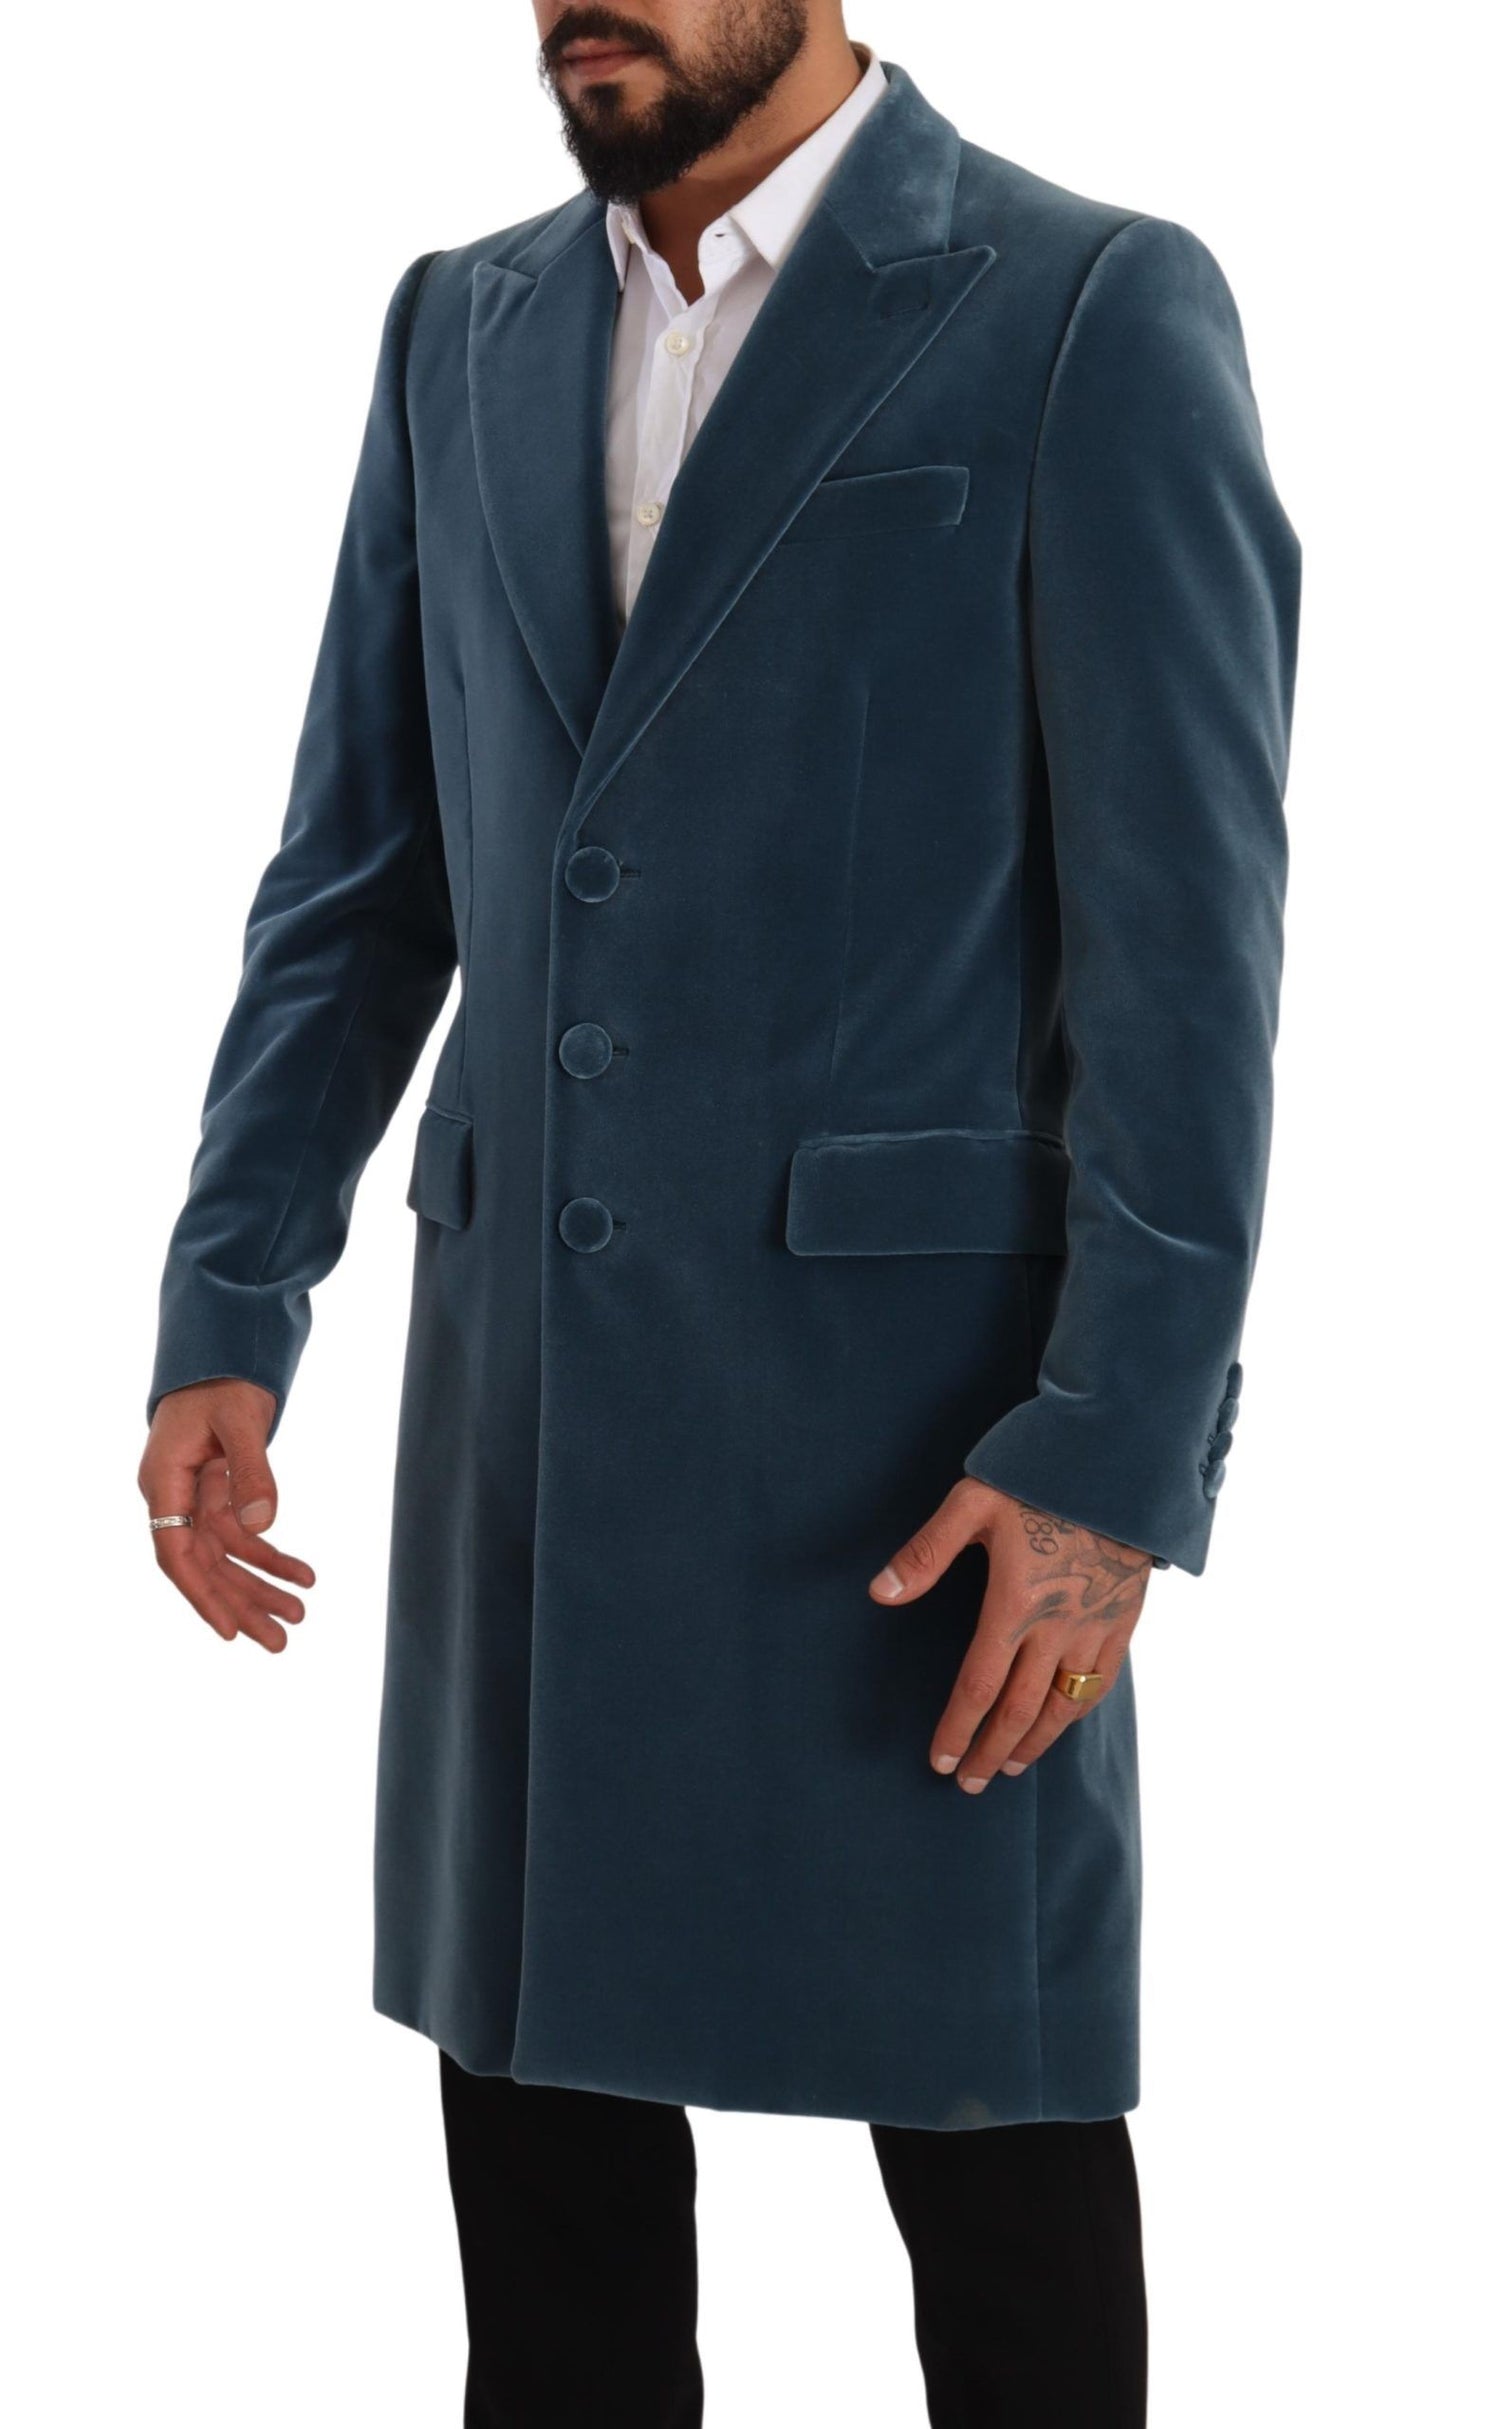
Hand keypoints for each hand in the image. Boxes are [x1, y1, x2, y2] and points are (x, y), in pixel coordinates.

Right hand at [138, 1379, 314, 1652]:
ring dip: (260, 1587)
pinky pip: (244, 1535)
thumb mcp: (240, 1420)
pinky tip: (304, 1577)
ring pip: (226, 1557)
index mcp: (165, 1482)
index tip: (227, 1631)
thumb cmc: (222, 1381)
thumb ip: (252, 1471)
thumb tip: (265, 1523)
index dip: (200, 1594)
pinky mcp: (219, 1493)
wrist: (221, 1354)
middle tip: (280, 1641)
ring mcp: (196, 1498)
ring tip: (299, 1617)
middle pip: (205, 1565)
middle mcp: (175, 1497)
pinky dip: (272, 1557)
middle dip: (241, 1604)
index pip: (176, 1552)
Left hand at [869, 1479, 1149, 1789]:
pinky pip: (1102, 1680)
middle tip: (969, 1783)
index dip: (958, 1729)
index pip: (979, 1686)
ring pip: (1065, 1704)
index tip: (940, 1761)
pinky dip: (1078, 1710)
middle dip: (990, 1751)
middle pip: (1021, 1710)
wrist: (1118, 1459)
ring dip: (1035, 1742)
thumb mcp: (971, 1503)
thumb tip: (880, 1593)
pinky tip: (1063, 1720)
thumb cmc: (1038, 1474)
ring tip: (1010, 1766)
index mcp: (1014, 1605)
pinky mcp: (1125, 1617)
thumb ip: (926, 1553)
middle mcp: (1057, 1627)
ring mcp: (1096, 1626)